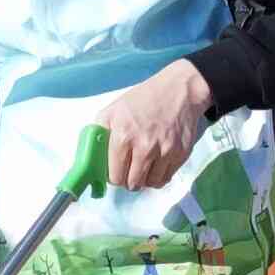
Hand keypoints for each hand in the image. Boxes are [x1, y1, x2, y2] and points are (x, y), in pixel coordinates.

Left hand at [96, 60, 213, 190]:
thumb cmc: (144, 99)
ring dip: (145, 179)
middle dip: (128, 180)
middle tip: (129, 171)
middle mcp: (144, 147)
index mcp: (123, 136)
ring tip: (144, 167)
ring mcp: (165, 151)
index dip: (113, 177)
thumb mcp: (113, 110)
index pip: (114, 176)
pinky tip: (156, 165)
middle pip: (133, 184)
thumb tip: (92, 156)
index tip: (115, 172)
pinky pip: (167, 178)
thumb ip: (99, 133)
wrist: (179, 90)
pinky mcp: (181, 154)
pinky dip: (160, 176)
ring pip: (151, 184)